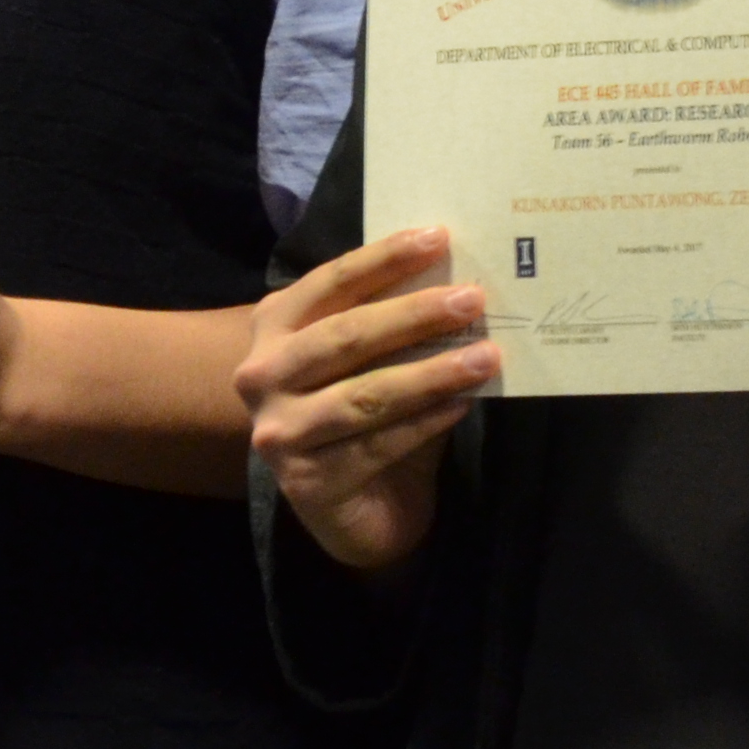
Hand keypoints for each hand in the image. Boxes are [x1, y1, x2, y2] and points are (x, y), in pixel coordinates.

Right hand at [237, 230, 495, 574]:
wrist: (358, 512)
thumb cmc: (369, 420)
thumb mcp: (377, 361)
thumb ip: (400, 326)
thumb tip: (461, 281)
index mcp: (274, 327)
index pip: (332, 282)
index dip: (384, 258)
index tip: (439, 237)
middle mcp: (262, 375)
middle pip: (346, 335)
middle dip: (414, 314)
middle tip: (473, 299)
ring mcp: (279, 431)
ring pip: (365, 393)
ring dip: (433, 372)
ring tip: (486, 357)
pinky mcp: (306, 482)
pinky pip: (378, 443)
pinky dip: (427, 421)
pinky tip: (464, 404)